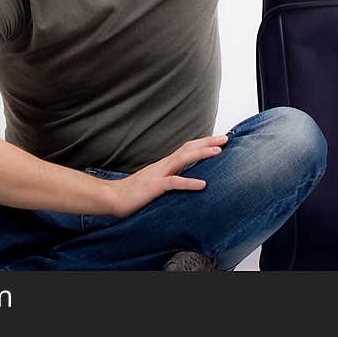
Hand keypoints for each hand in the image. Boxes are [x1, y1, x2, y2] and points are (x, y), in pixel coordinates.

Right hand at [104, 134, 228, 217]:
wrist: (111, 198)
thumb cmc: (133, 193)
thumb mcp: (155, 183)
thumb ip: (169, 179)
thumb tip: (184, 179)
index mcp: (164, 164)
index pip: (187, 149)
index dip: (203, 143)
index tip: (219, 140)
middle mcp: (163, 165)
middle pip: (188, 148)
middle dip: (208, 142)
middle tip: (226, 138)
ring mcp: (158, 174)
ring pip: (183, 160)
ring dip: (202, 154)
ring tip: (218, 152)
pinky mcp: (154, 187)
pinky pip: (174, 183)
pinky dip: (189, 182)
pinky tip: (202, 184)